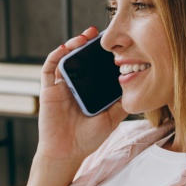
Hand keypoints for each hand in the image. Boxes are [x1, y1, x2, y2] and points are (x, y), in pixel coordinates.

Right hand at [37, 27, 127, 164]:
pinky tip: (65, 48)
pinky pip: (49, 69)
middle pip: (79, 59)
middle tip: (98, 33)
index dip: (100, 54)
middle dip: (87, 44)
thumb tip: (137, 86)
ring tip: (84, 37)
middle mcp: (74, 86)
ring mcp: (60, 87)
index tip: (112, 43)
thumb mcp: (111, 118)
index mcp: (88, 90)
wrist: (67, 153)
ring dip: (72, 45)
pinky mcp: (48, 90)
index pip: (94, 66)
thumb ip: (121, 103)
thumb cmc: (87, 139)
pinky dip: (56, 56)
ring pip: (64, 59)